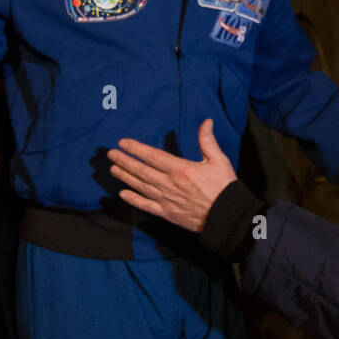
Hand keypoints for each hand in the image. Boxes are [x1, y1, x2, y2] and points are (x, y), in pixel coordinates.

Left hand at [108, 119, 237, 232]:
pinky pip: (146, 206)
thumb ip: (208, 140)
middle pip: (141, 170)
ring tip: (113, 169)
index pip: (152, 156)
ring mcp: (166, 200)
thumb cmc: (224, 187)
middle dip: (124, 161)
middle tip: (111, 154)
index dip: (135, 148)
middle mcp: (169, 184)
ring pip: (140, 186)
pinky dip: (133, 200)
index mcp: (180, 169)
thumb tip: (206, 122)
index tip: (123, 143)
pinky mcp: (167, 214)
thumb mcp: (219, 160)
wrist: (227, 217)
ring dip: (125, 177)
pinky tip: (123, 194)